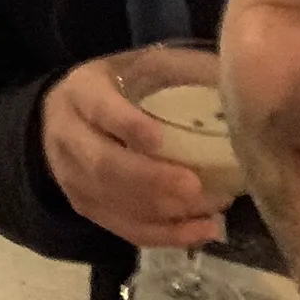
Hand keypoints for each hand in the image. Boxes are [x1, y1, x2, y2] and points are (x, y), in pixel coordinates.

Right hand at [42, 53, 236, 249]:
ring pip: (115, 203)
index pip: (100, 109)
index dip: (127, 124)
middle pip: (104, 166)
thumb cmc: (117, 85)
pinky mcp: (88, 209)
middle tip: (194, 185)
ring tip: (211, 208)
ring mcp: (73, 180)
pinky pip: (125, 229)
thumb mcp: (138, 64)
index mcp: (81, 92)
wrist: (66, 116)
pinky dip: (165, 234)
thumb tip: (233, 82)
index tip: (160, 137)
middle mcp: (69, 138)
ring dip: (165, 211)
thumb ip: (175, 70)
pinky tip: (202, 231)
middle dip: (152, 180)